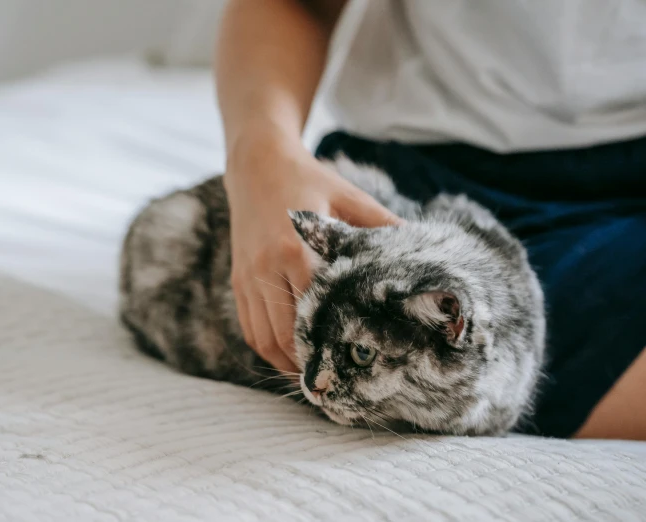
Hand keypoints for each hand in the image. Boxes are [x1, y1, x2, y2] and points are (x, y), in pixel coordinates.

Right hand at [224, 136, 401, 372]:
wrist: (256, 165)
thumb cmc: (309, 180)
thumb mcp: (349, 197)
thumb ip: (383, 226)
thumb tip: (423, 253)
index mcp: (295, 249)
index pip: (314, 312)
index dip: (331, 344)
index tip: (354, 369)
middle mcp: (266, 268)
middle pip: (285, 335)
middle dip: (309, 365)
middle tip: (337, 387)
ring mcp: (248, 277)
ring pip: (263, 338)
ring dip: (286, 364)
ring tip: (315, 378)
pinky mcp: (238, 280)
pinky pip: (249, 327)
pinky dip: (267, 349)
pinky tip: (289, 357)